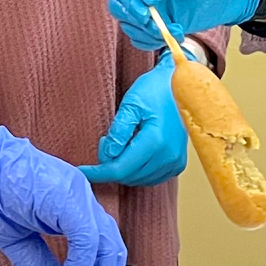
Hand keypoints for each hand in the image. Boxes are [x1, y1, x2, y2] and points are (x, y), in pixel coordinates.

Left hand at [84, 56, 186, 187]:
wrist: (182, 85)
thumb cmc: (155, 90)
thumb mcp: (131, 104)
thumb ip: (119, 131)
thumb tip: (108, 155)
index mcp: (156, 141)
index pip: (121, 168)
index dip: (99, 172)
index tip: (82, 171)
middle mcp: (168, 156)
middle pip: (129, 176)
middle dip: (110, 166)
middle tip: (104, 142)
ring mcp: (176, 161)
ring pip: (140, 180)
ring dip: (124, 169)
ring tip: (119, 144)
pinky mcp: (178, 163)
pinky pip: (153, 177)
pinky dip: (137, 171)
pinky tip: (131, 153)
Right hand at [109, 0, 263, 48]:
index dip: (129, 1)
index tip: (145, 13)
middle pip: (118, 6)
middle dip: (136, 20)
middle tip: (156, 26)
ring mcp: (143, 5)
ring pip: (127, 25)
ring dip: (146, 33)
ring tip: (173, 30)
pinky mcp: (153, 23)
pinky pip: (140, 37)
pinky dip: (152, 42)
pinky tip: (174, 34)